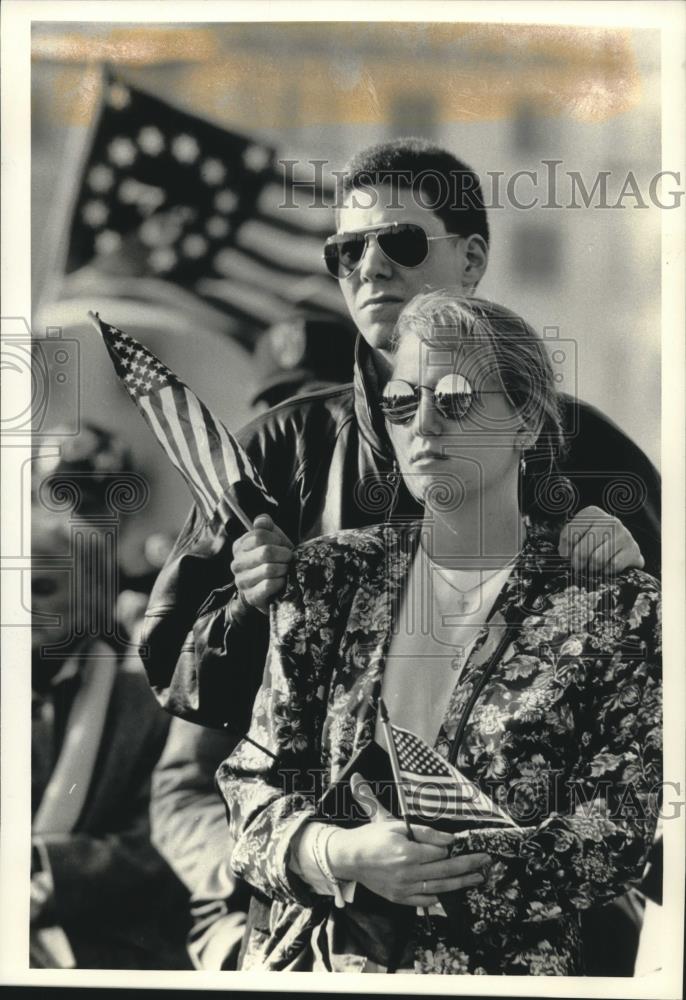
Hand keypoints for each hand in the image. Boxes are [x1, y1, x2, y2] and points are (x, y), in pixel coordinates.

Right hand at [230, 514, 293, 614]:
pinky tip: (282, 582)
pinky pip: (269, 585)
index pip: (259, 535)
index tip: (281, 545)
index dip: (277, 539)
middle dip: (284, 554)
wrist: (279, 587)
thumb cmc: (277, 559)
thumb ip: (266, 526)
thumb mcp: (273, 539)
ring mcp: (242, 582)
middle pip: (266, 552)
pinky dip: (281, 582)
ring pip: (269, 569)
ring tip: (285, 570)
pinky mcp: (251, 597)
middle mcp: (236, 564)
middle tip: (288, 558)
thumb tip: (261, 520)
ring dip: (284, 568)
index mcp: (239, 546)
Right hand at [326, 773, 489, 906]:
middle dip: (468, 866)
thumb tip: (449, 840)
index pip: (440, 852)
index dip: (451, 847)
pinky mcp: (399, 898)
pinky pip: (425, 900)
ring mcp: (404, 889)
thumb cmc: (371, 837)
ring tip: (477, 878)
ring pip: (439, 888)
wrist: (349, 858)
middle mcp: (408, 874)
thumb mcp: (395, 825)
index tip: (464, 843)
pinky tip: (451, 892)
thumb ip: (424, 833)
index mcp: (407, 853)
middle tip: (485, 861)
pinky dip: (439, 896)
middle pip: (445, 871)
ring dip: (461, 883)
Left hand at [559, 506, 644, 575]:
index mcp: (593, 513)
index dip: (565, 549)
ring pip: (597, 559)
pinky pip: (612, 566)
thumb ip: (568, 540)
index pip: (570, 533)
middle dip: (577, 562)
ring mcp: (624, 534)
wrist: (626, 550)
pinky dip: (606, 571)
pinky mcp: (633, 550)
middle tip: (578, 566)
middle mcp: (610, 521)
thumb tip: (564, 553)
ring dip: (592, 567)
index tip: (567, 555)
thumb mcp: (581, 535)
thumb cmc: (598, 542)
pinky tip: (607, 566)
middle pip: (582, 548)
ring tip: (593, 566)